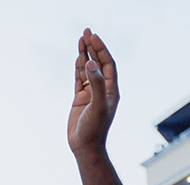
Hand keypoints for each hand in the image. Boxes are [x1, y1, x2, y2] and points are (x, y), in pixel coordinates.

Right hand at [67, 28, 118, 157]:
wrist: (85, 147)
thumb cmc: (95, 129)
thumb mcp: (98, 106)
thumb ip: (96, 84)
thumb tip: (90, 63)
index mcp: (111, 91)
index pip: (108, 64)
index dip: (101, 50)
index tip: (93, 37)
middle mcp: (102, 90)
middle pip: (98, 63)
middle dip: (92, 47)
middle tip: (86, 31)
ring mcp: (91, 94)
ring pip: (87, 70)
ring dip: (84, 55)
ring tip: (80, 39)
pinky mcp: (80, 99)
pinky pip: (79, 79)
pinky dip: (78, 67)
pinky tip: (77, 58)